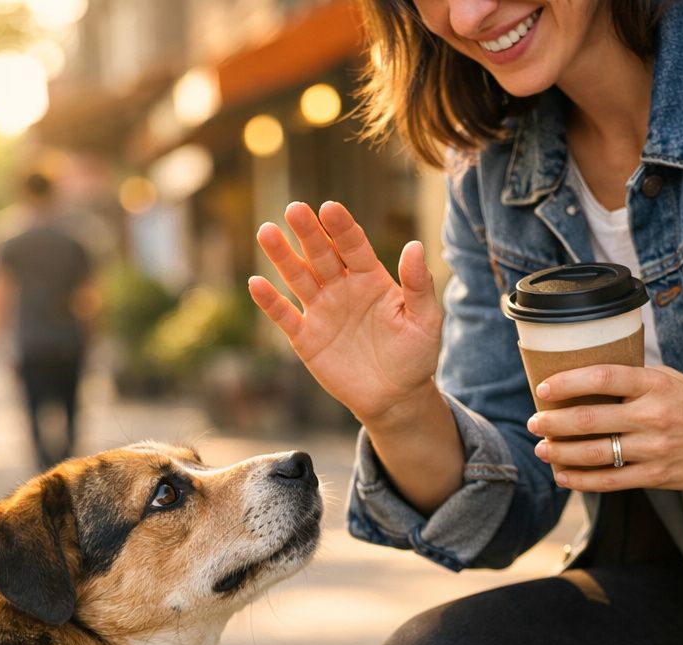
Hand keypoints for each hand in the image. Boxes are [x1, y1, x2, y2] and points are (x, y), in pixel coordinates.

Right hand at [250, 201, 441, 425]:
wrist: (395, 398)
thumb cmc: (415, 356)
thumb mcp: (425, 321)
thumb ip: (418, 285)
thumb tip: (414, 246)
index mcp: (371, 278)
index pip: (353, 245)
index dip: (341, 227)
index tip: (330, 208)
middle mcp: (342, 287)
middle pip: (321, 254)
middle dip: (308, 232)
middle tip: (294, 209)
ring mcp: (321, 310)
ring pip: (298, 277)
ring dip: (282, 256)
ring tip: (266, 232)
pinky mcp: (305, 337)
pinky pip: (284, 316)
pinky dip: (270, 301)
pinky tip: (256, 283)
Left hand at [526, 364, 682, 490]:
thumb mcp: (672, 379)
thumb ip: (634, 379)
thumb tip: (587, 376)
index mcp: (656, 384)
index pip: (602, 377)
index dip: (567, 383)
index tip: (543, 389)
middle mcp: (654, 415)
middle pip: (590, 418)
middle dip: (553, 422)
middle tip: (534, 422)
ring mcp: (655, 449)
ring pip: (594, 453)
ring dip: (560, 452)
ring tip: (542, 448)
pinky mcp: (657, 476)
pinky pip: (609, 481)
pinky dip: (580, 480)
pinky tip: (563, 475)